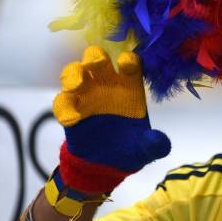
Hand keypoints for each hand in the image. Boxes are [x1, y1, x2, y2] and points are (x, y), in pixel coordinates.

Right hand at [53, 46, 169, 193]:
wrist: (107, 164)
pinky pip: (62, 102)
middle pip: (98, 59)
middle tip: (95, 62)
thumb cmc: (131, 146)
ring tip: (75, 86)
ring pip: (74, 71)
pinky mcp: (70, 108)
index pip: (130, 64)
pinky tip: (72, 119)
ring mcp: (86, 94)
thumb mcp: (146, 148)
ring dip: (73, 74)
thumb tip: (159, 142)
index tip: (125, 63)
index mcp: (130, 84)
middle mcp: (107, 83)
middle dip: (95, 57)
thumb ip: (154, 144)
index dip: (128, 60)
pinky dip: (64, 108)